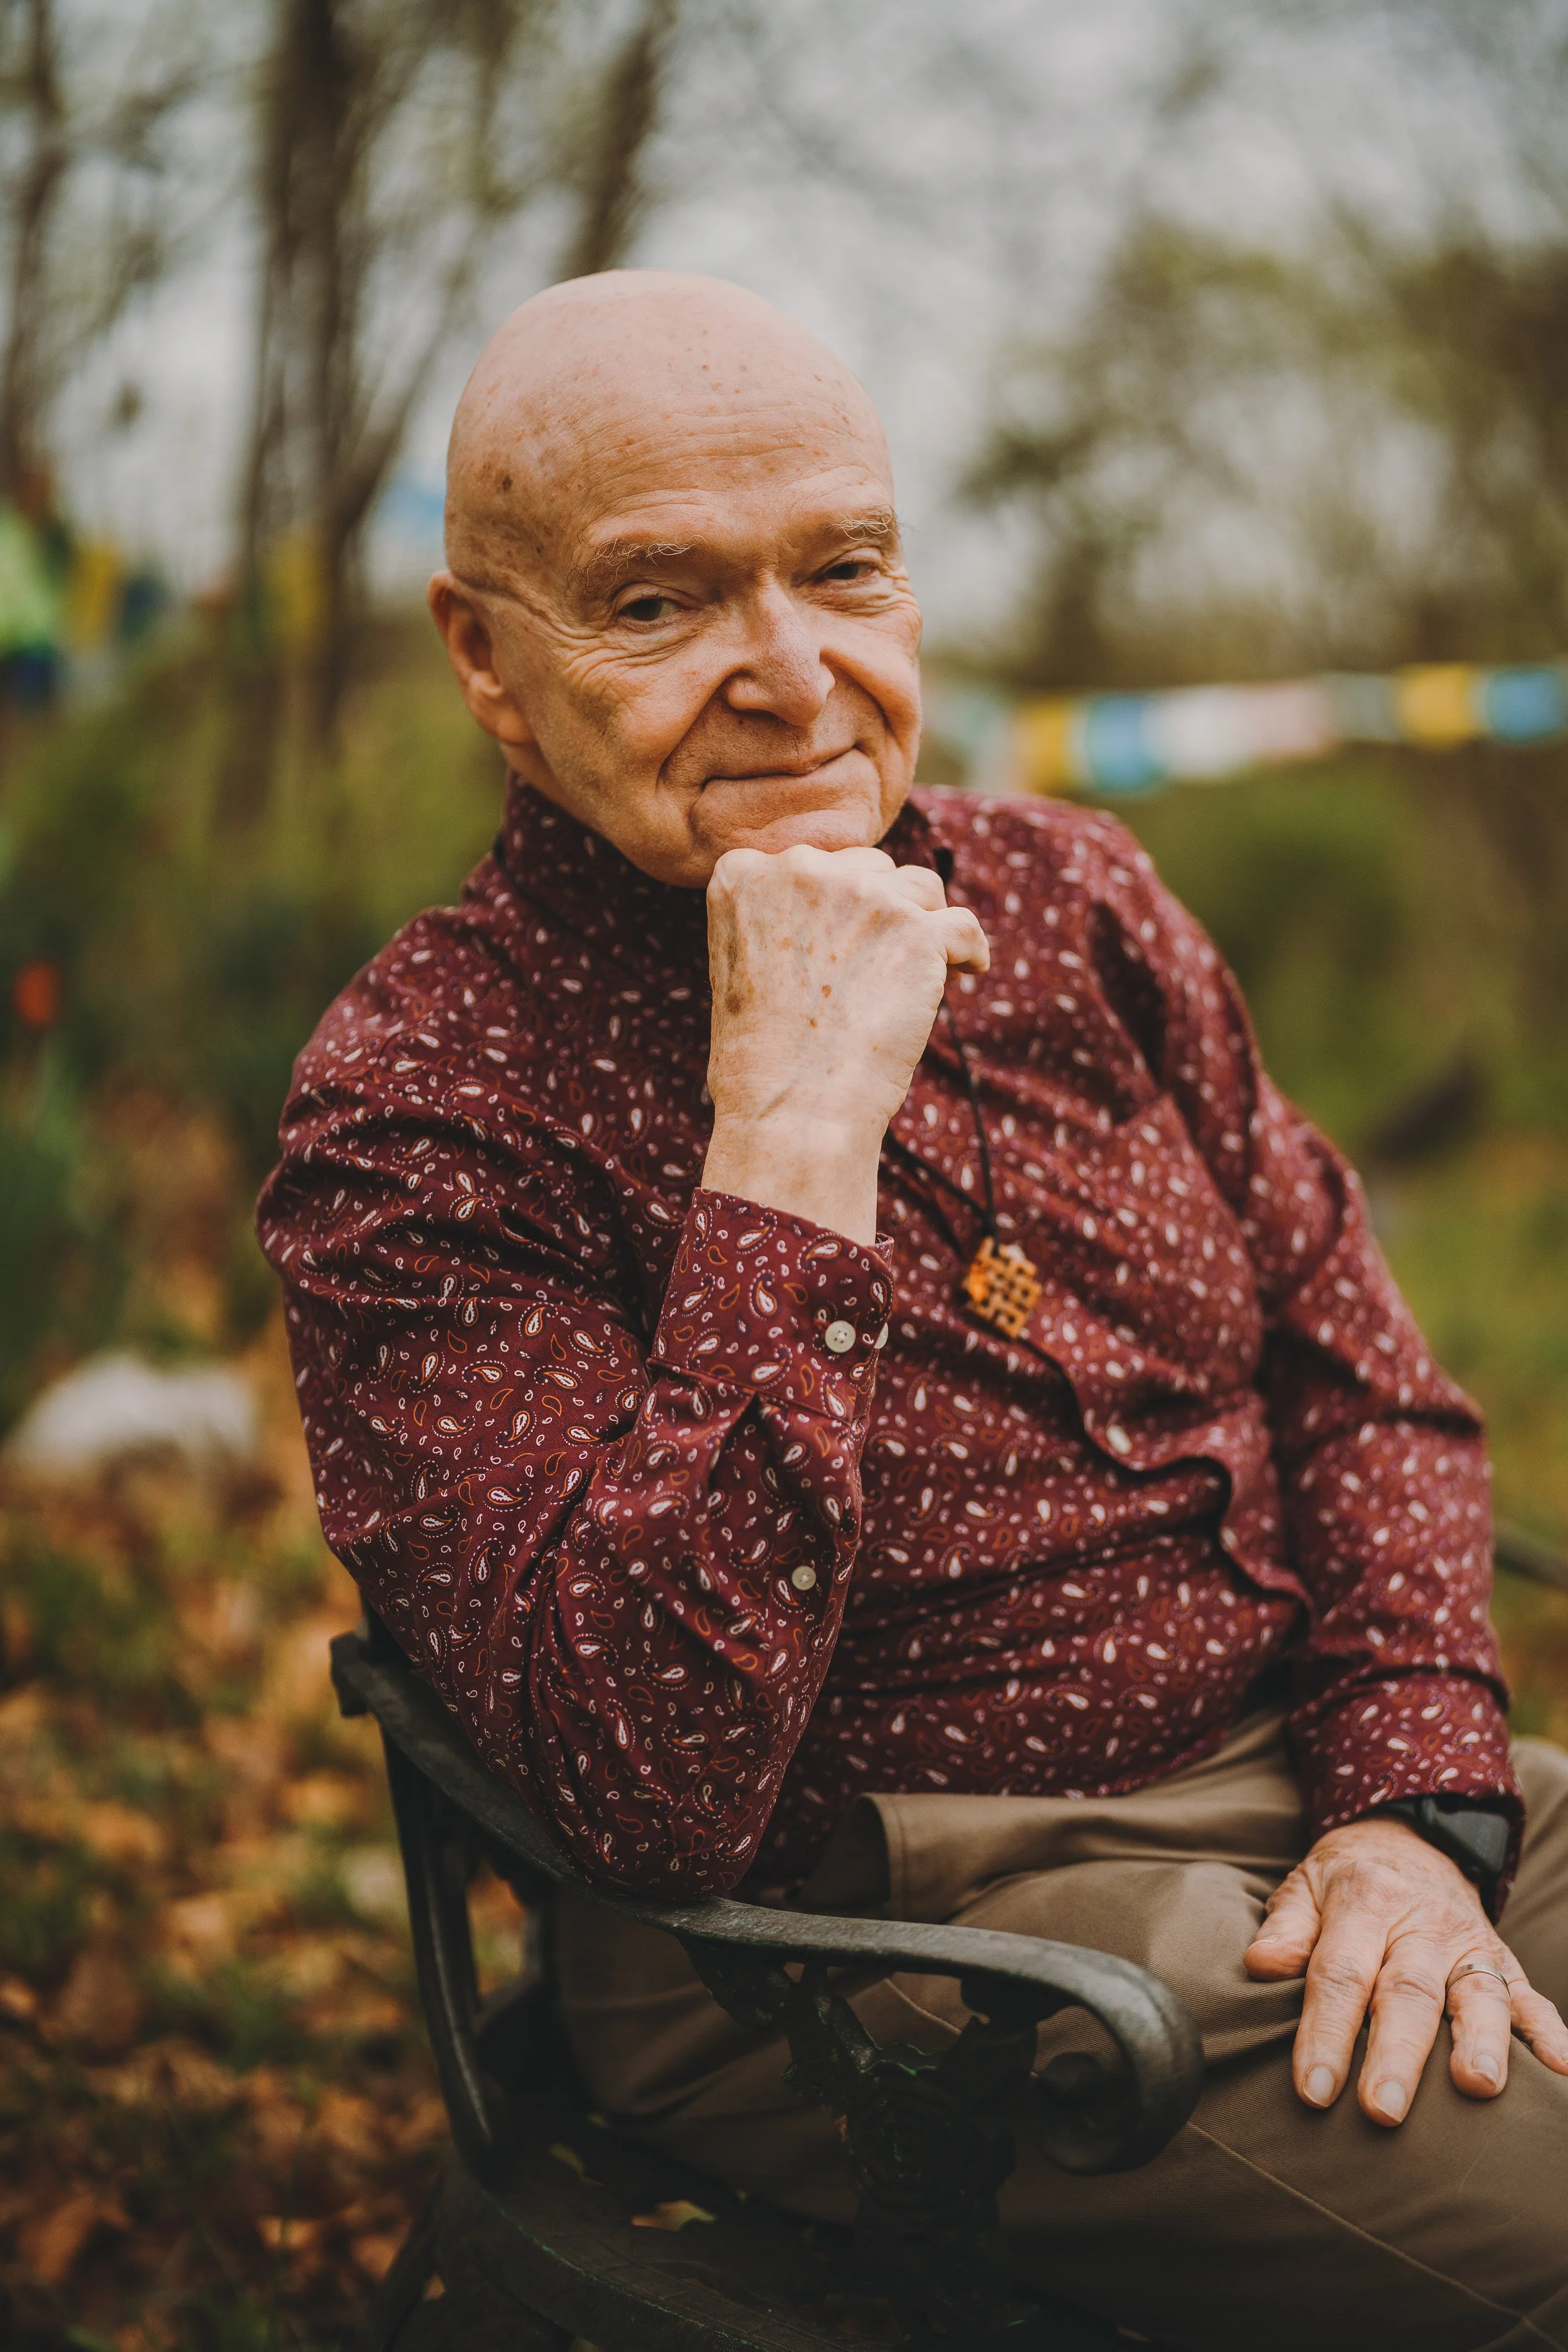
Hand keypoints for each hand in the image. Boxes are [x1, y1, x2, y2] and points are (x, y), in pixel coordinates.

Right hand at [701, 843, 988, 1243]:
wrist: (792, 1109)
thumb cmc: (761, 1054)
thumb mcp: (739, 960)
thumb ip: (778, 908)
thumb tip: (847, 887)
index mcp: (743, 873)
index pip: (810, 861)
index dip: (833, 903)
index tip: (836, 946)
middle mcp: (801, 867)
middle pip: (868, 867)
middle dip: (878, 910)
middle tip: (871, 973)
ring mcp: (863, 893)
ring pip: (919, 887)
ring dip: (922, 925)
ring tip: (912, 977)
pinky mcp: (917, 928)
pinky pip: (964, 924)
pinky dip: (970, 951)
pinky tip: (969, 972)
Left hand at [1244, 1813, 1567, 2124]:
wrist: (1412, 1838)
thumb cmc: (1347, 1880)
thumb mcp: (1305, 1885)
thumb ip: (1287, 1927)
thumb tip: (1262, 1967)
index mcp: (1365, 1901)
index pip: (1341, 1972)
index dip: (1325, 2032)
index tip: (1313, 2090)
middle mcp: (1421, 1924)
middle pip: (1408, 1992)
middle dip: (1396, 2055)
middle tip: (1382, 2110)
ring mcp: (1469, 1944)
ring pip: (1477, 1995)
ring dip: (1480, 2043)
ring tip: (1477, 2088)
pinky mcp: (1504, 1962)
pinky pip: (1531, 1998)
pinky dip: (1551, 2034)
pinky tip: (1563, 2071)